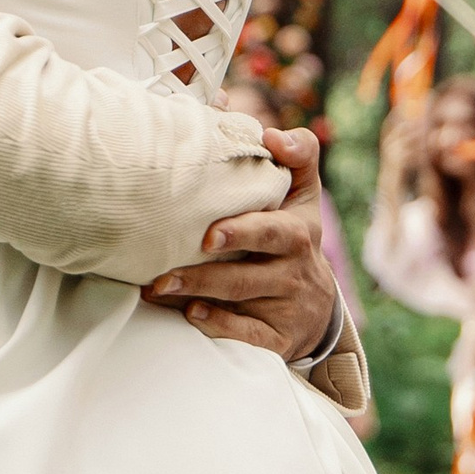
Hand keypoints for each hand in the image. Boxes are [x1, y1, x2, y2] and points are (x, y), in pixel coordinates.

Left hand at [143, 122, 340, 363]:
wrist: (316, 304)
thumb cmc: (294, 235)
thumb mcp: (304, 194)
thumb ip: (298, 154)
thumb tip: (273, 134)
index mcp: (299, 232)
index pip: (275, 231)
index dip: (244, 232)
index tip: (208, 236)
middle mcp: (296, 271)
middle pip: (252, 273)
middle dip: (211, 272)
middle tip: (169, 269)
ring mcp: (288, 307)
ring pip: (241, 303)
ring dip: (197, 295)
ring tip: (158, 287)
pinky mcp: (279, 338)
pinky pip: (249, 335)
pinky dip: (220, 327)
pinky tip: (191, 315)